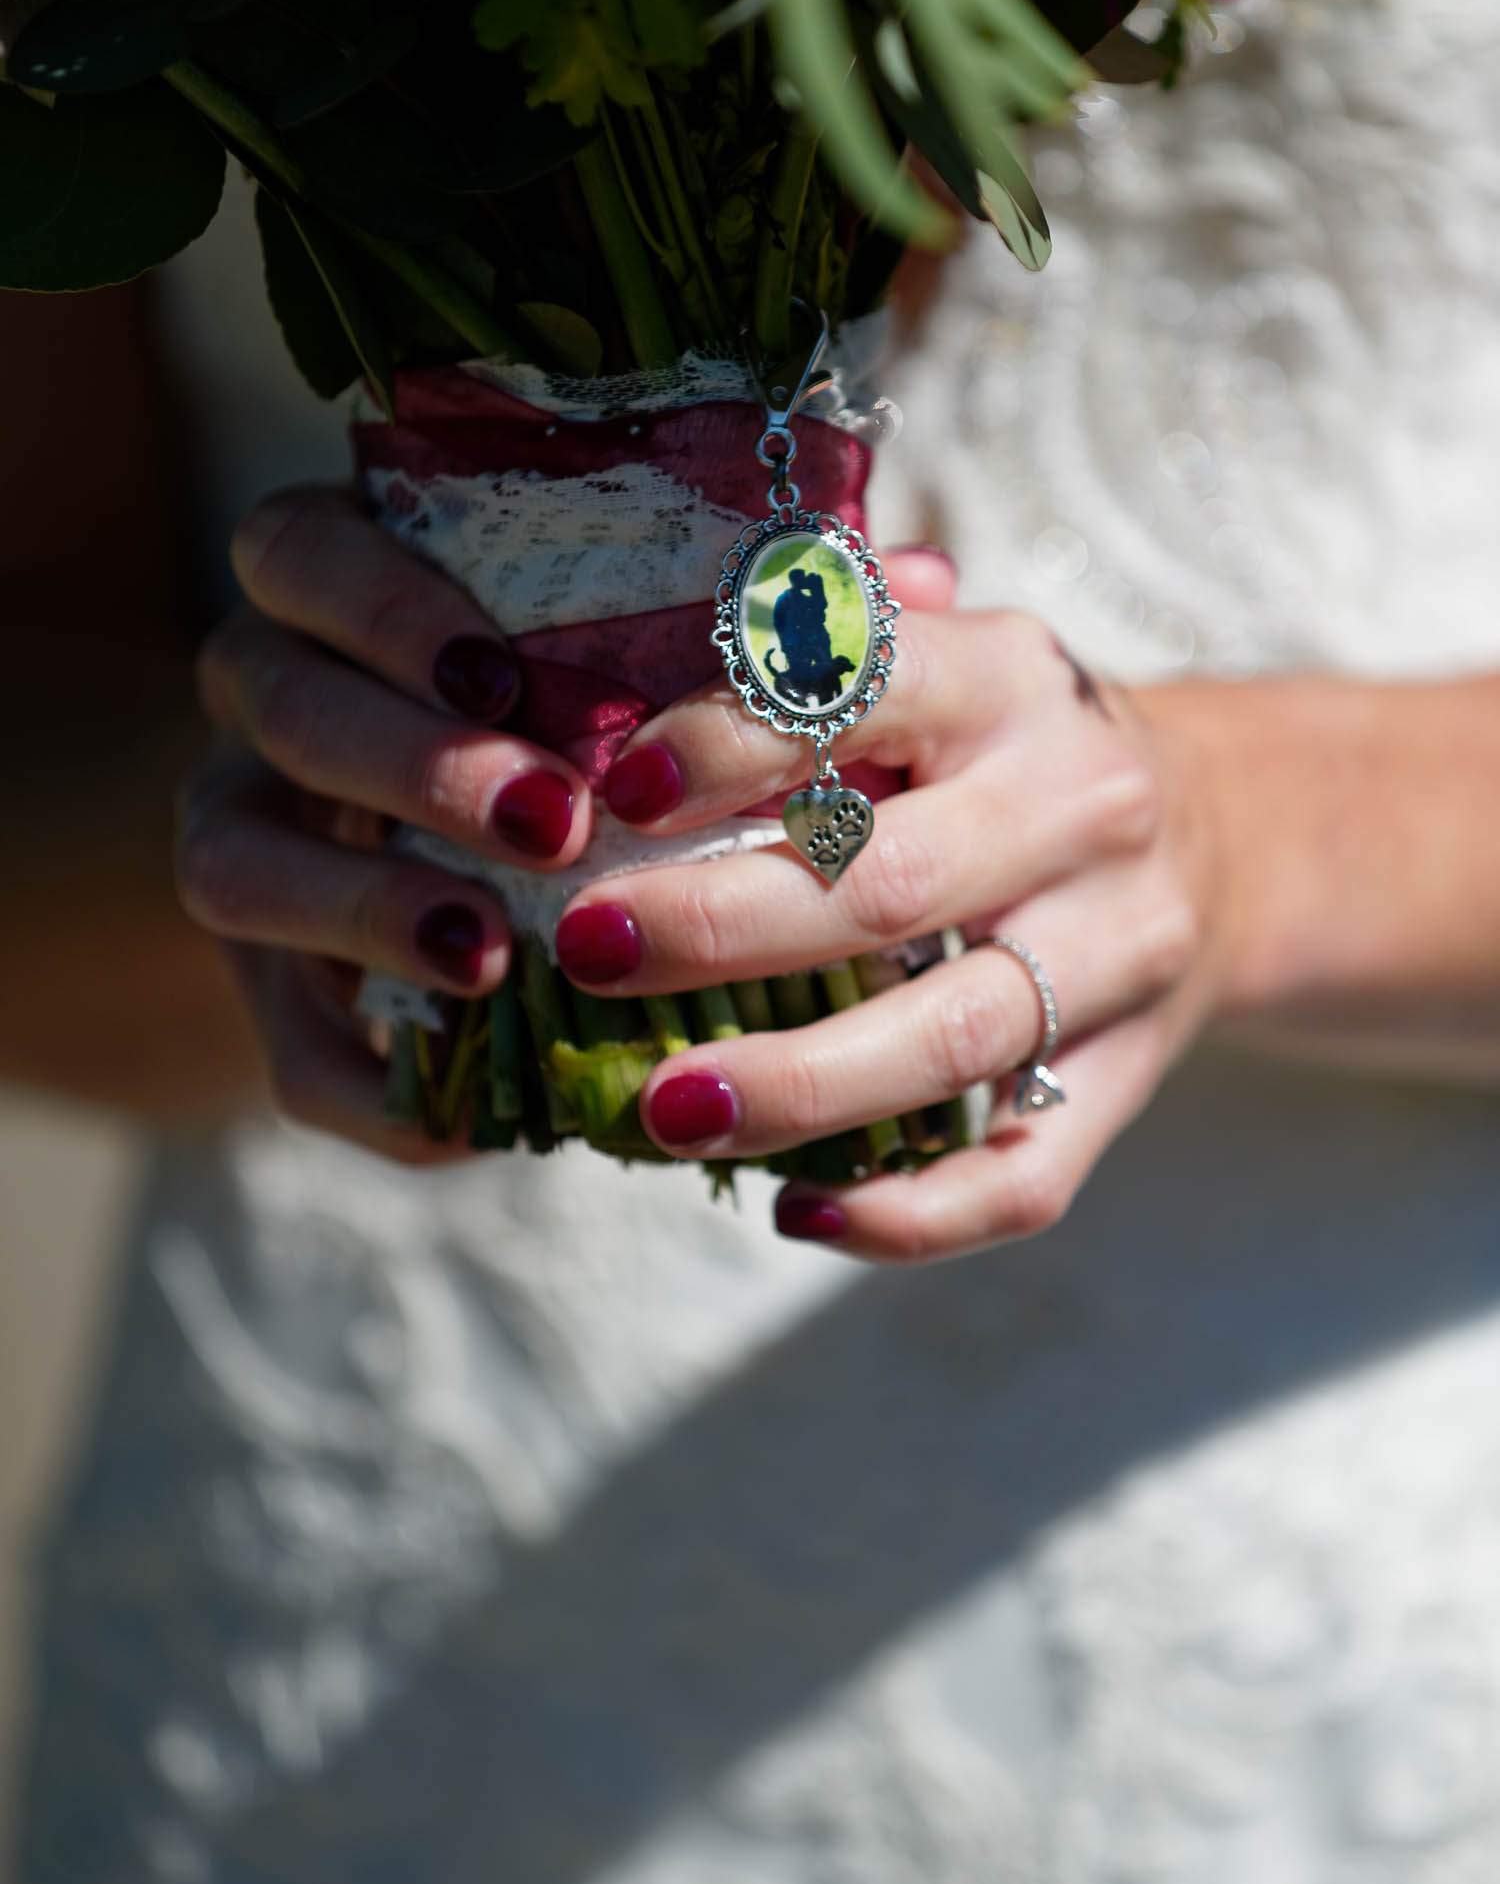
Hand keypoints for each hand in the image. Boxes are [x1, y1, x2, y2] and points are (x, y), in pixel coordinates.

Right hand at [175, 481, 955, 1162]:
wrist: (552, 901)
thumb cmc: (632, 745)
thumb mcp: (687, 668)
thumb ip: (768, 619)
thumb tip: (928, 570)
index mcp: (352, 600)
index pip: (300, 549)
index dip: (381, 602)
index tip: (511, 672)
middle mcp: (276, 713)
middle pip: (266, 695)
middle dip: (404, 757)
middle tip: (547, 819)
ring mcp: (257, 849)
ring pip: (232, 863)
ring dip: (361, 904)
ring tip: (492, 948)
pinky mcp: (283, 1003)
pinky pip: (292, 1054)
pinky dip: (376, 1086)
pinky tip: (474, 1111)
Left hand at [560, 614, 1230, 1260]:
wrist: (1223, 835)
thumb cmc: (1005, 752)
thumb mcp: (937, 669)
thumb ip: (806, 670)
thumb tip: (619, 728)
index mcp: (1010, 682)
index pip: (868, 690)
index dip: (734, 740)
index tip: (621, 791)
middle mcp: (1081, 810)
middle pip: (893, 885)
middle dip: (721, 927)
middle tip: (587, 949)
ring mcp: (1118, 953)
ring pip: (954, 1039)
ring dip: (798, 1085)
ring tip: (666, 1108)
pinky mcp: (1127, 1077)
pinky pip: (1023, 1174)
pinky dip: (908, 1214)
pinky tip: (796, 1209)